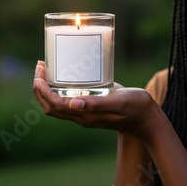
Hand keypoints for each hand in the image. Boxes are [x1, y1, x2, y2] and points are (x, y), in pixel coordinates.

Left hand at [32, 61, 161, 139]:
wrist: (147, 119)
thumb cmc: (136, 108)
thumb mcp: (119, 101)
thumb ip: (97, 103)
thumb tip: (73, 103)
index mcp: (86, 116)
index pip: (56, 105)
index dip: (43, 91)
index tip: (39, 74)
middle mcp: (82, 117)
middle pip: (50, 107)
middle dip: (39, 89)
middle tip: (39, 66)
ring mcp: (85, 114)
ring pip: (56, 106)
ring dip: (46, 90)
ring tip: (44, 69)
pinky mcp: (89, 109)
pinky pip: (66, 101)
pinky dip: (57, 89)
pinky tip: (61, 75)